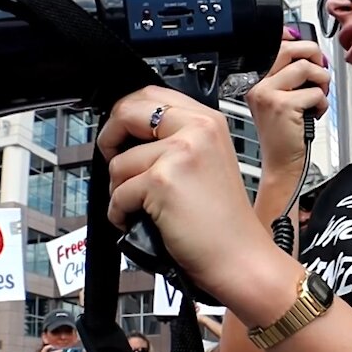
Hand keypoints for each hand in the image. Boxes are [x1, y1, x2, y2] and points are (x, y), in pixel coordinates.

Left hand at [99, 85, 282, 301]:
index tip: (121, 135)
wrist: (240, 258)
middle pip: (127, 112)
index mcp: (208, 121)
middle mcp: (197, 130)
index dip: (126, 114)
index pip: (151, 94)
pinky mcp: (163, 181)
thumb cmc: (223, 223)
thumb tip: (129, 134)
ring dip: (119, 190)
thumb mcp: (207, 163)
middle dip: (110, 140)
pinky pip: (118, 193)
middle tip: (116, 163)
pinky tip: (142, 221)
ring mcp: (180, 153)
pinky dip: (121, 213)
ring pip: (118, 162)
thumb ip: (177, 140)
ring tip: (143, 207)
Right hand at [244, 28, 331, 179]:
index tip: (309, 51)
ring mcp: (268, 94)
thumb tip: (310, 53)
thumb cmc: (284, 134)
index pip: (275, 45)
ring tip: (317, 97)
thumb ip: (290, 75)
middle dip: (313, 55)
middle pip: (290, 49)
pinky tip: (314, 114)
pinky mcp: (283, 106)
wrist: (281, 163)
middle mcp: (258, 84)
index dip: (297, 42)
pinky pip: (315, 92)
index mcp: (255, 79)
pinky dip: (322, 103)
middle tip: (320, 71)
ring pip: (305, 67)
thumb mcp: (281, 98)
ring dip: (321, 82)